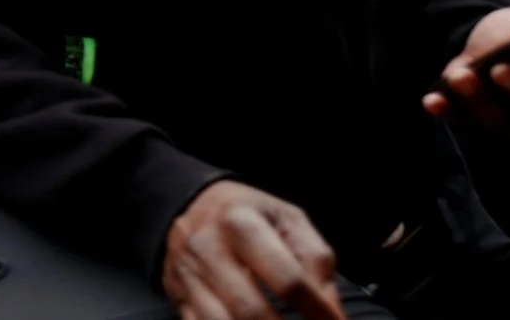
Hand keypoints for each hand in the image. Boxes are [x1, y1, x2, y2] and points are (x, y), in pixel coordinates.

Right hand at [161, 180, 344, 319]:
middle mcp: (208, 247)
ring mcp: (187, 274)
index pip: (288, 279)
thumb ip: (316, 262)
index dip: (318, 311)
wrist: (190, 202)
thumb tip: (332, 312)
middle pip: (251, 311)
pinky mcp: (178, 294)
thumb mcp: (289, 221)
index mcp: (240, 222)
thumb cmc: (249, 214)